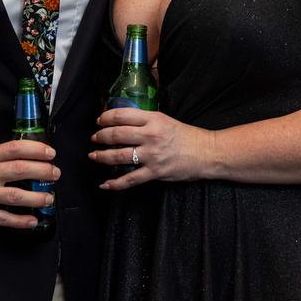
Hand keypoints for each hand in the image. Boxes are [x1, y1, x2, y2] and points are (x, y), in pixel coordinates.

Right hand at [0, 140, 58, 228]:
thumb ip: (1, 156)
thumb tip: (30, 156)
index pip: (15, 148)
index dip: (36, 150)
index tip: (50, 153)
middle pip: (20, 170)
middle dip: (43, 171)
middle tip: (55, 174)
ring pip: (15, 196)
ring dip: (37, 197)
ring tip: (49, 197)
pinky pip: (4, 219)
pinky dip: (20, 221)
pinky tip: (33, 220)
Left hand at [89, 107, 204, 189]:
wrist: (207, 153)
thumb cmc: (187, 136)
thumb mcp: (165, 120)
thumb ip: (145, 121)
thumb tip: (122, 122)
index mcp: (153, 119)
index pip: (122, 115)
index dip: (105, 118)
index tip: (99, 121)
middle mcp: (150, 135)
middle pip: (116, 134)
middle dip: (100, 136)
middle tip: (94, 138)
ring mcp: (152, 155)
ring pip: (119, 155)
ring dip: (102, 156)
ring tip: (94, 156)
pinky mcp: (155, 172)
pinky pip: (130, 179)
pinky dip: (115, 183)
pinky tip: (105, 184)